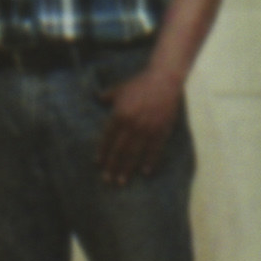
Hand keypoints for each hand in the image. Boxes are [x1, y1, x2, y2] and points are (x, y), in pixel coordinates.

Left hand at [94, 65, 183, 183]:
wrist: (164, 79)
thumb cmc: (140, 83)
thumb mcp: (120, 88)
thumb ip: (107, 96)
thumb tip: (97, 98)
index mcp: (119, 114)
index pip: (107, 138)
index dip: (102, 152)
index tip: (98, 164)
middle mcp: (131, 124)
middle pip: (119, 150)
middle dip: (112, 166)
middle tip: (107, 180)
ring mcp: (147, 129)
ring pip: (134, 153)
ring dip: (127, 169)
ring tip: (121, 181)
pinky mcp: (161, 130)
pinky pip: (154, 150)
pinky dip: (149, 162)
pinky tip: (144, 172)